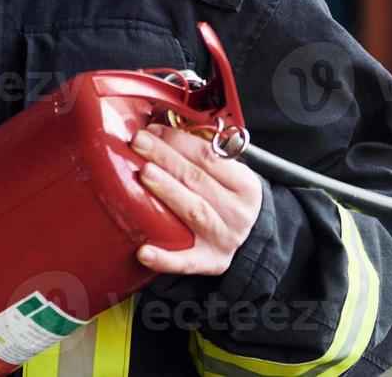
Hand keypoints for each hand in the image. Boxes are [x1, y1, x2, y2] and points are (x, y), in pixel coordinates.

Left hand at [128, 122, 262, 275]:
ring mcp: (224, 238)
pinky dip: (165, 258)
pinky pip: (186, 262)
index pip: (209, 157)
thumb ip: (203, 155)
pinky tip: (144, 251)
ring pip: (194, 210)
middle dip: (165, 157)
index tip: (153, 129)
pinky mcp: (210, 262)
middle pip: (197, 179)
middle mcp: (237, 212)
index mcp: (245, 185)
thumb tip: (159, 128)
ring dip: (168, 190)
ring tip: (144, 173)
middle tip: (139, 142)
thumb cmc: (228, 200)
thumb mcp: (229, 175)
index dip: (179, 140)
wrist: (252, 241)